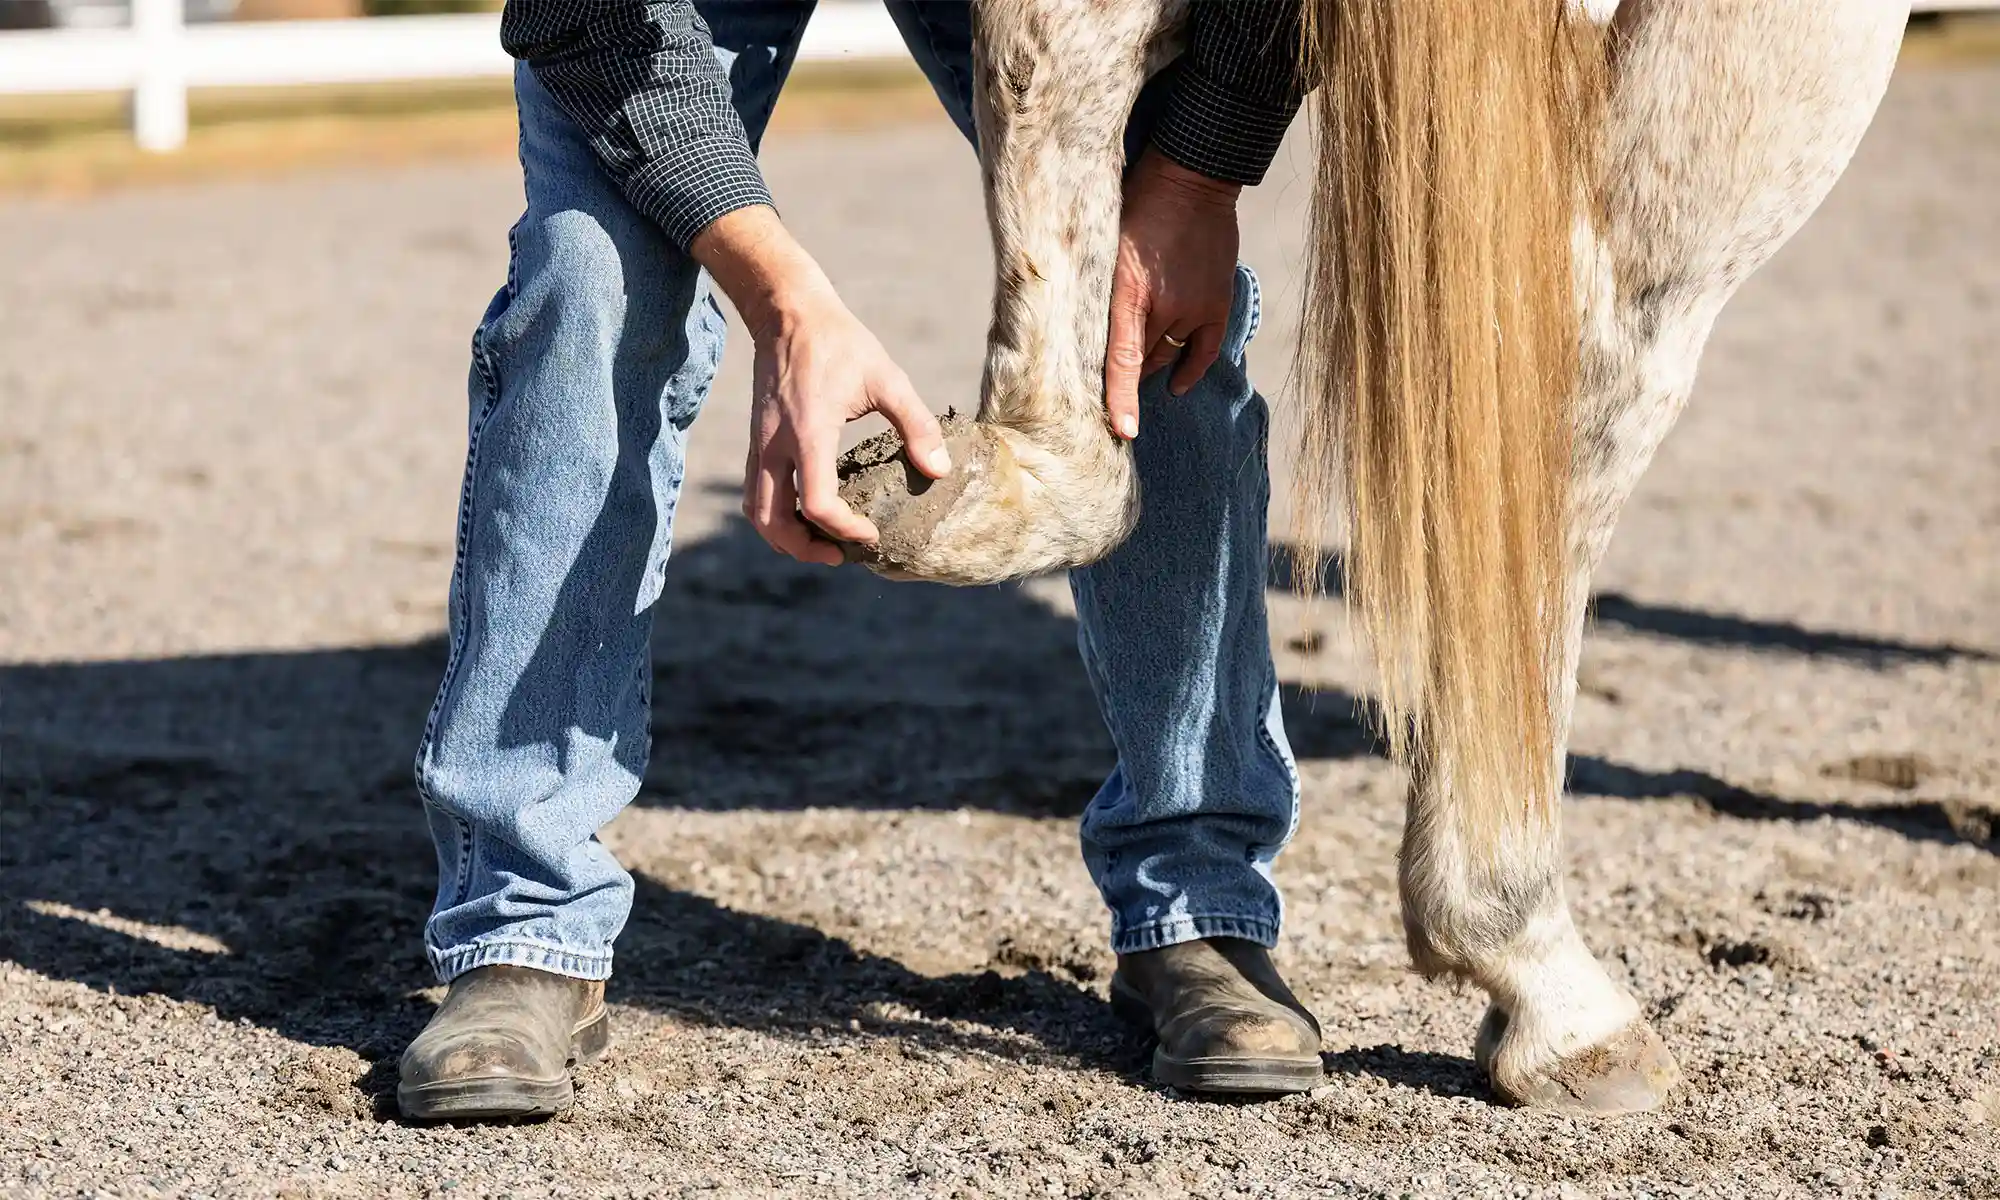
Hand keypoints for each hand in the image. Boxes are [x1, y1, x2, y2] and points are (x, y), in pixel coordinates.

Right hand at [693, 206, 949, 564]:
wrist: (788, 313)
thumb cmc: (841, 343)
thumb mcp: (888, 377)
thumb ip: (916, 424)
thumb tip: (939, 471)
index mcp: (809, 432)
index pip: (816, 503)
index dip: (844, 528)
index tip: (871, 534)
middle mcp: (775, 444)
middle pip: (771, 520)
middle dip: (804, 548)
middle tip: (840, 555)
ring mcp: (759, 444)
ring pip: (755, 511)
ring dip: (783, 536)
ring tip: (821, 543)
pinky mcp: (755, 441)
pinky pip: (755, 492)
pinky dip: (775, 515)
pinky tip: (806, 515)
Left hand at [1103, 148, 1243, 440]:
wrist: (1190, 178)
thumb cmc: (1134, 206)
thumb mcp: (1101, 247)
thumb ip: (1093, 287)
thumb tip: (1069, 322)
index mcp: (1127, 290)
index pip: (1123, 359)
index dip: (1121, 399)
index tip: (1123, 432)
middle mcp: (1164, 304)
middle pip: (1141, 360)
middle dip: (1122, 373)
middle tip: (1102, 380)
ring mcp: (1194, 305)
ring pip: (1166, 356)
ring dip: (1150, 365)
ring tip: (1135, 368)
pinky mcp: (1216, 302)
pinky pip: (1204, 350)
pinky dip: (1189, 370)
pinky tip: (1175, 384)